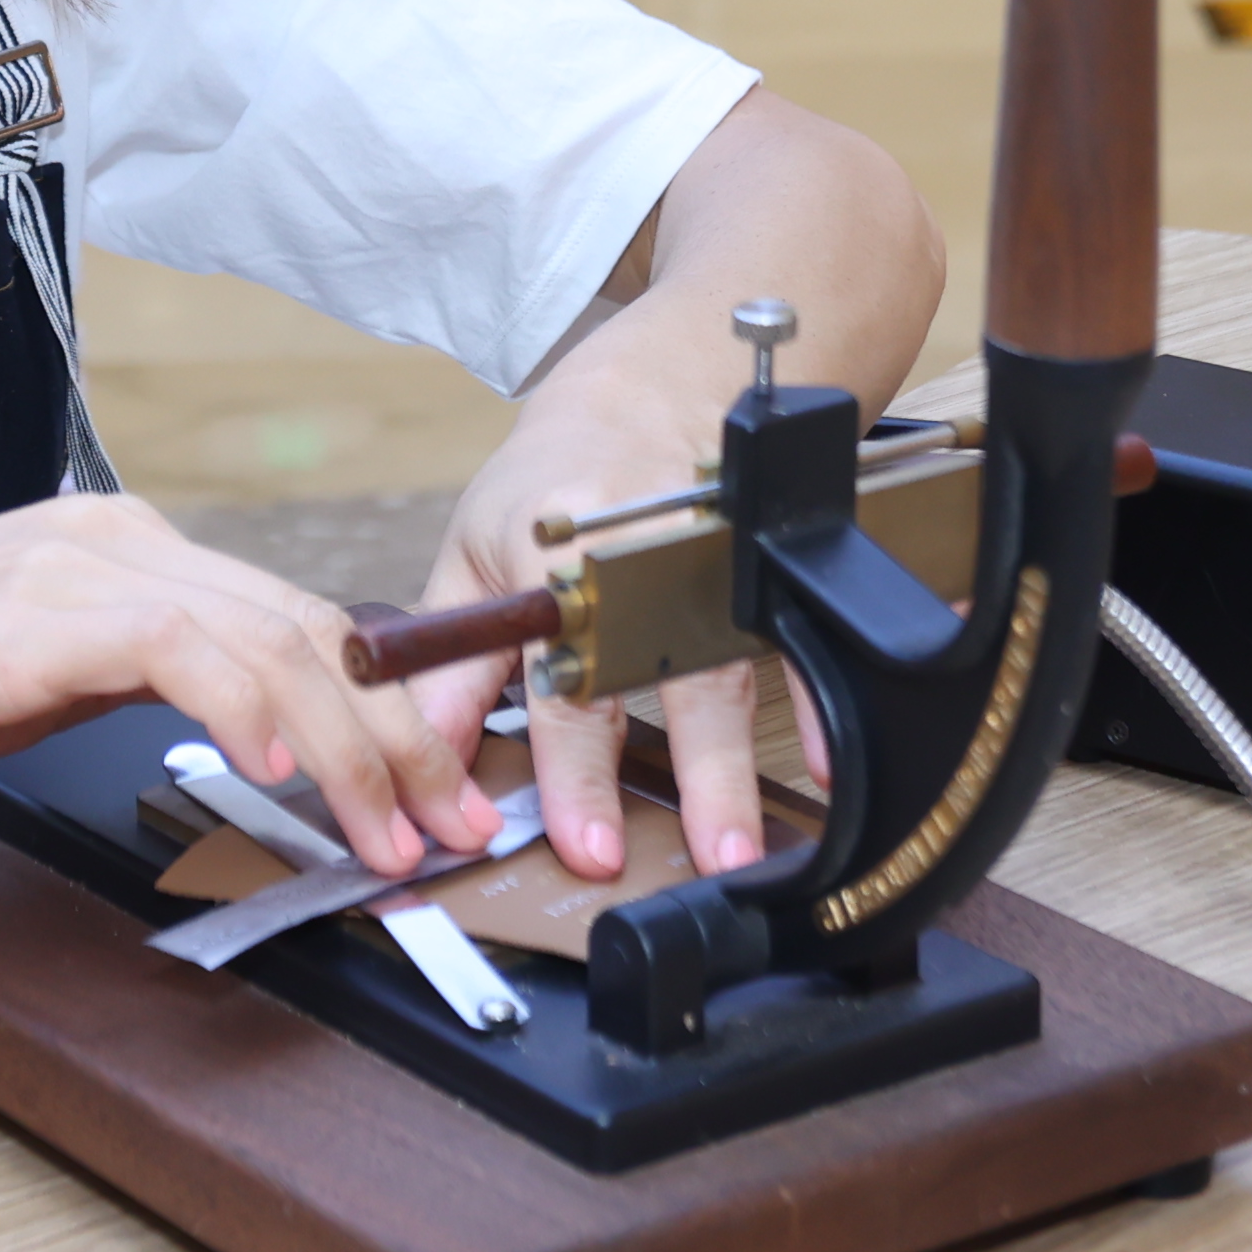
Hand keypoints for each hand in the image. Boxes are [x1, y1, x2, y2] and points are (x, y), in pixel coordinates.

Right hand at [0, 496, 499, 879]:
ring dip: (352, 747)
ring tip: (389, 837)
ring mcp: (78, 569)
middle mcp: (116, 540)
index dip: (382, 710)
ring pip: (270, 636)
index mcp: (121, 549)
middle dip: (402, 737)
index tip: (427, 795)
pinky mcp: (34, 615)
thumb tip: (225, 730)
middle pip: (310, 625)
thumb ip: (124, 680)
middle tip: (448, 829)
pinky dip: (250, 709)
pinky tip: (282, 771)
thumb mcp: (30, 677)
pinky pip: (179, 646)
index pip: (293, 620)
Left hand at [405, 392, 812, 884]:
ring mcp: (703, 562)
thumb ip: (451, 666)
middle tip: (666, 860)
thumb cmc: (548, 486)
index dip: (568, 768)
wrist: (646, 391)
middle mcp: (632, 562)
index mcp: (552, 559)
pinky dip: (810, 705)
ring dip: (728, 771)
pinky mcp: (757, 565)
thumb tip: (426, 765)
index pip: (558, 680)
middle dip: (659, 777)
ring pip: (720, 674)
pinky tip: (825, 768)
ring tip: (736, 851)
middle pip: (646, 680)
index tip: (580, 842)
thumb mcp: (475, 559)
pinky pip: (792, 640)